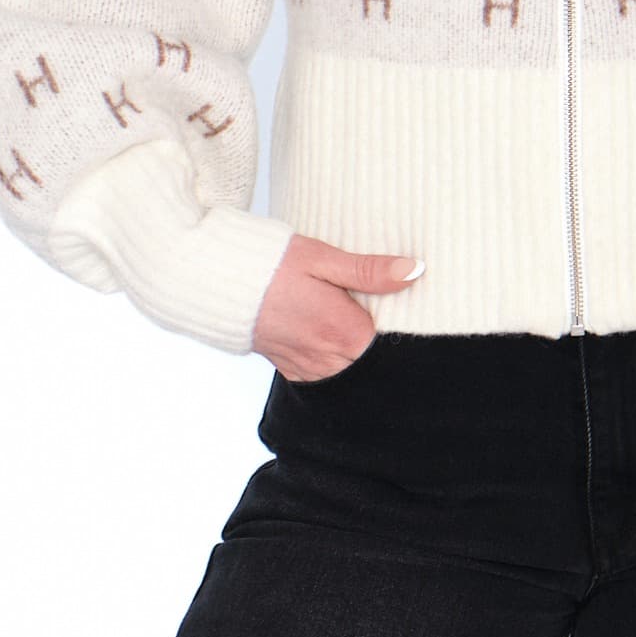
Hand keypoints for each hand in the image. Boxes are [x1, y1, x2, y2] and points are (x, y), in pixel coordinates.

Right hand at [251, 232, 424, 380]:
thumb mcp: (324, 258)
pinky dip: (336, 361)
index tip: (401, 306)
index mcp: (344, 333)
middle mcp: (329, 360)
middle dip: (380, 343)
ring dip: (357, 353)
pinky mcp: (292, 372)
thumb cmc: (274, 264)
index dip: (402, 326)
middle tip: (374, 310)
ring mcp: (309, 370)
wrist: (221, 284)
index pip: (393, 345)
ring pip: (352, 374)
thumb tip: (414, 271)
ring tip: (350, 320)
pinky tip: (331, 334)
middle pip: (373, 363)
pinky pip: (327, 377)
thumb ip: (370, 271)